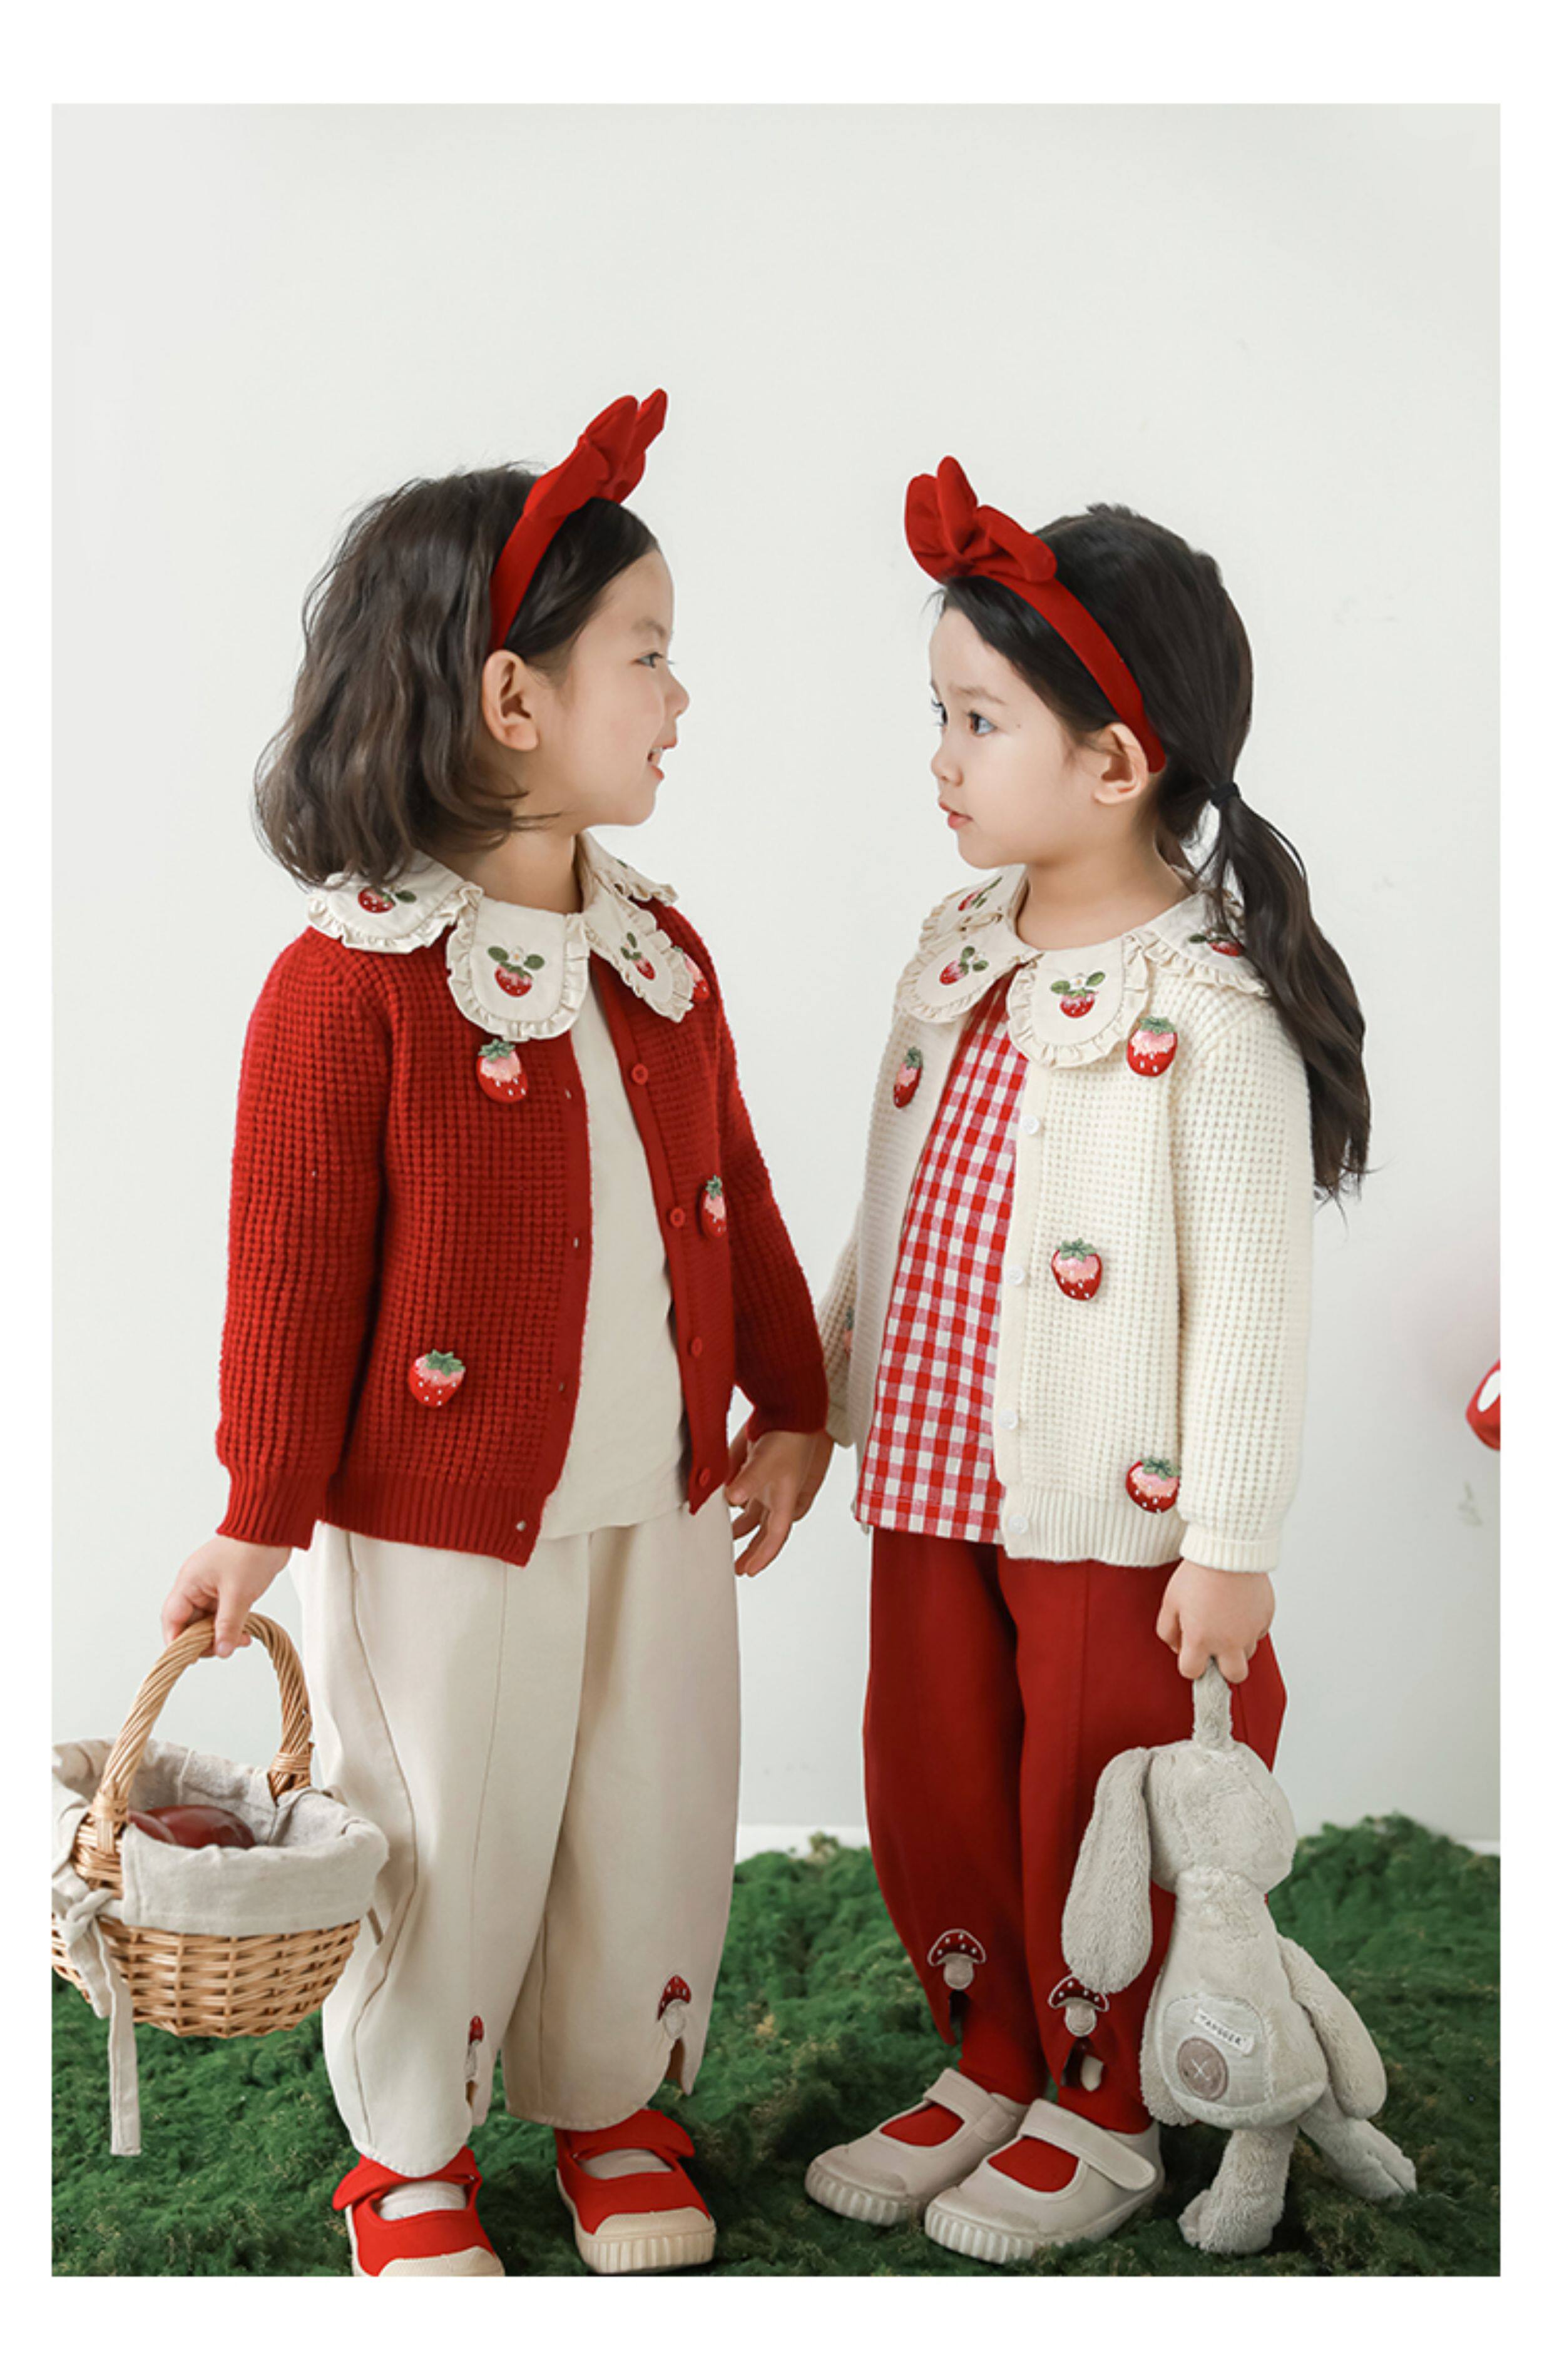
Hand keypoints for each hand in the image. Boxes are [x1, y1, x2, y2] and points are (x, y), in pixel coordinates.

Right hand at [162, 1537, 290, 1657]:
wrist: (272, 1529)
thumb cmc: (250, 1552)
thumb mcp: (239, 1594)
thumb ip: (228, 1625)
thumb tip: (221, 1651)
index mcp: (189, 1583)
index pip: (172, 1619)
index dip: (177, 1641)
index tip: (189, 1658)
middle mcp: (196, 1586)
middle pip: (189, 1624)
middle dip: (205, 1640)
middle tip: (224, 1649)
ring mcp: (211, 1587)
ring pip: (207, 1621)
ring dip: (221, 1634)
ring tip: (241, 1640)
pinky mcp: (227, 1589)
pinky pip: (222, 1614)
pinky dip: (231, 1625)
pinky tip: (245, 1633)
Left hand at [722, 1428, 832, 1576]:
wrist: (792, 1408)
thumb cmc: (789, 1436)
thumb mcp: (767, 1461)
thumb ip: (748, 1480)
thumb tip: (732, 1499)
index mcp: (784, 1499)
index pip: (774, 1537)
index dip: (762, 1556)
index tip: (749, 1570)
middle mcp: (777, 1496)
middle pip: (765, 1532)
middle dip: (753, 1551)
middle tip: (739, 1568)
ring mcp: (768, 1484)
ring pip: (755, 1516)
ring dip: (743, 1529)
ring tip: (727, 1540)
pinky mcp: (758, 1471)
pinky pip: (747, 1495)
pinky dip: (737, 1505)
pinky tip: (725, 1507)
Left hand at [1156, 1559, 1273, 1683]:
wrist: (1228, 1548)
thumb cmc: (1199, 1573)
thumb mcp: (1170, 1601)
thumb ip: (1167, 1631)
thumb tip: (1177, 1646)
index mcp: (1201, 1640)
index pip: (1192, 1672)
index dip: (1188, 1662)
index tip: (1190, 1651)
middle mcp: (1229, 1642)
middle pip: (1233, 1676)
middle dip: (1223, 1667)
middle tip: (1216, 1648)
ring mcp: (1250, 1631)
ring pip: (1247, 1653)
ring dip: (1236, 1644)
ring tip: (1225, 1619)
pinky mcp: (1266, 1618)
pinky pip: (1258, 1631)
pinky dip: (1249, 1626)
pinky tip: (1238, 1607)